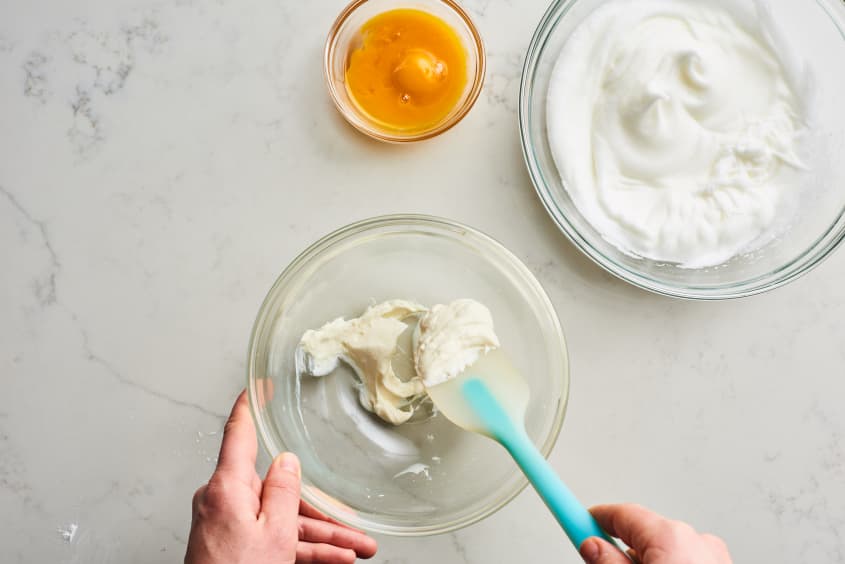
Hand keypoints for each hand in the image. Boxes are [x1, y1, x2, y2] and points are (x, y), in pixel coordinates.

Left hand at [185, 391, 377, 563]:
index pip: (238, 433)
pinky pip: (274, 541)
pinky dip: (303, 550)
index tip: (258, 386)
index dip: (250, 405)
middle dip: (321, 510)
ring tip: (359, 549)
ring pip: (283, 522)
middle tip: (353, 520)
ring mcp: (229, 527)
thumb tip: (286, 461)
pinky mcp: (234, 549)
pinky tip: (336, 561)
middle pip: (278, 492)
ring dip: (321, 537)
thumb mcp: (274, 532)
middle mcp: (224, 502)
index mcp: (226, 488)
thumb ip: (283, 491)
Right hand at [579, 504, 731, 563]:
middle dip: (622, 546)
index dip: (593, 516)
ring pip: (666, 548)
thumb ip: (609, 563)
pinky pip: (687, 559)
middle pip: (643, 531)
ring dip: (649, 559)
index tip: (572, 514)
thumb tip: (592, 547)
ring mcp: (714, 556)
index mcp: (671, 536)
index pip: (621, 513)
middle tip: (603, 562)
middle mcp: (696, 538)